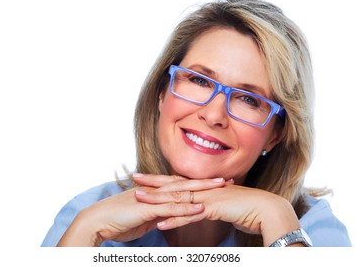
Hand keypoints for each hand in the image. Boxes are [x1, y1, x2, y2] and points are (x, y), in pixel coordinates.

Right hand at [57, 175, 224, 245]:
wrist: (98, 221)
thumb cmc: (116, 220)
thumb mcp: (140, 218)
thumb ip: (154, 215)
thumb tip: (164, 218)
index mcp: (154, 192)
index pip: (180, 185)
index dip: (197, 184)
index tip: (213, 183)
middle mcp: (155, 192)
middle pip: (185, 183)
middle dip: (206, 181)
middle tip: (225, 179)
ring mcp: (152, 199)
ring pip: (182, 192)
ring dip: (202, 189)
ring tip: (221, 187)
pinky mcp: (148, 209)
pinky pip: (171, 208)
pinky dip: (186, 207)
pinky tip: (201, 207)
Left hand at [134, 174, 300, 245]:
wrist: (266, 210)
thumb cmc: (247, 208)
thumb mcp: (224, 205)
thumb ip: (210, 204)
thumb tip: (202, 207)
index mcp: (205, 187)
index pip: (179, 181)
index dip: (161, 179)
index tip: (147, 177)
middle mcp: (204, 189)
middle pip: (174, 184)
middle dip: (152, 182)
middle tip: (134, 178)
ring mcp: (208, 198)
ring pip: (178, 198)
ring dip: (158, 200)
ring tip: (139, 199)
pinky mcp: (214, 209)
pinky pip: (190, 215)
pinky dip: (175, 219)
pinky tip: (160, 223)